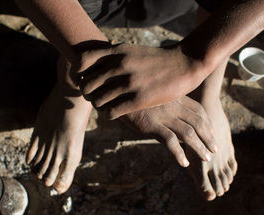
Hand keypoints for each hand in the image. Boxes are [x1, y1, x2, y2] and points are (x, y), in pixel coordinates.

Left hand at [78, 43, 204, 118]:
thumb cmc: (155, 59)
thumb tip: (93, 64)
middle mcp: (119, 65)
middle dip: (87, 94)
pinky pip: (111, 112)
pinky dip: (109, 114)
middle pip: (86, 85)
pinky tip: (114, 113)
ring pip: (97, 101)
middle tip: (94, 97)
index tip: (86, 80)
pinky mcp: (138, 99)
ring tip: (104, 106)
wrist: (184, 64)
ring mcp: (129, 83)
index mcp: (116, 52)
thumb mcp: (131, 51)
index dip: (79, 74)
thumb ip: (113, 56)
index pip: (81, 62)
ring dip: (98, 106)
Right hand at [120, 96, 217, 166]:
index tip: (212, 132)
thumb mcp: (151, 94)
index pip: (198, 109)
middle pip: (197, 122)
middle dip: (208, 137)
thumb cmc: (130, 94)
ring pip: (188, 133)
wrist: (112, 91)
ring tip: (206, 159)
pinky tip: (184, 163)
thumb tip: (170, 114)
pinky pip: (170, 141)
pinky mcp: (150, 125)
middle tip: (214, 150)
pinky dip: (179, 154)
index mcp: (173, 96)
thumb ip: (163, 102)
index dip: (207, 122)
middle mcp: (172, 105)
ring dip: (200, 147)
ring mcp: (162, 115)